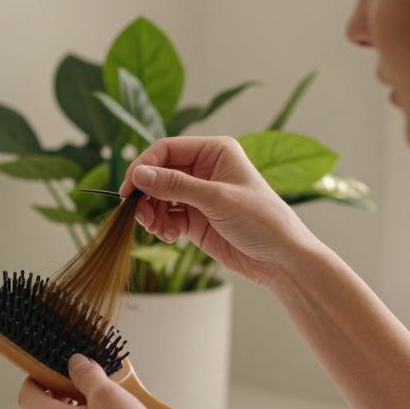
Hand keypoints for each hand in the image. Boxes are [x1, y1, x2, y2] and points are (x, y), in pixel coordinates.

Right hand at [120, 136, 323, 288]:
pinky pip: (166, 216)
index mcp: (215, 151)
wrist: (280, 259)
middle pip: (158, 173)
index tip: (129, 189)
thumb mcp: (216, 199)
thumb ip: (176, 186)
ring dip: (151, 213)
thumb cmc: (261, 221)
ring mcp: (198, 195)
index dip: (144, 166)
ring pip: (159, 197)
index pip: (167, 149)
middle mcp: (204, 169)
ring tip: (157, 229)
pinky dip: (161, 226)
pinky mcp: (195, 219)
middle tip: (140, 214)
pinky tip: (170, 236)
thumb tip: (140, 175)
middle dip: (147, 194)